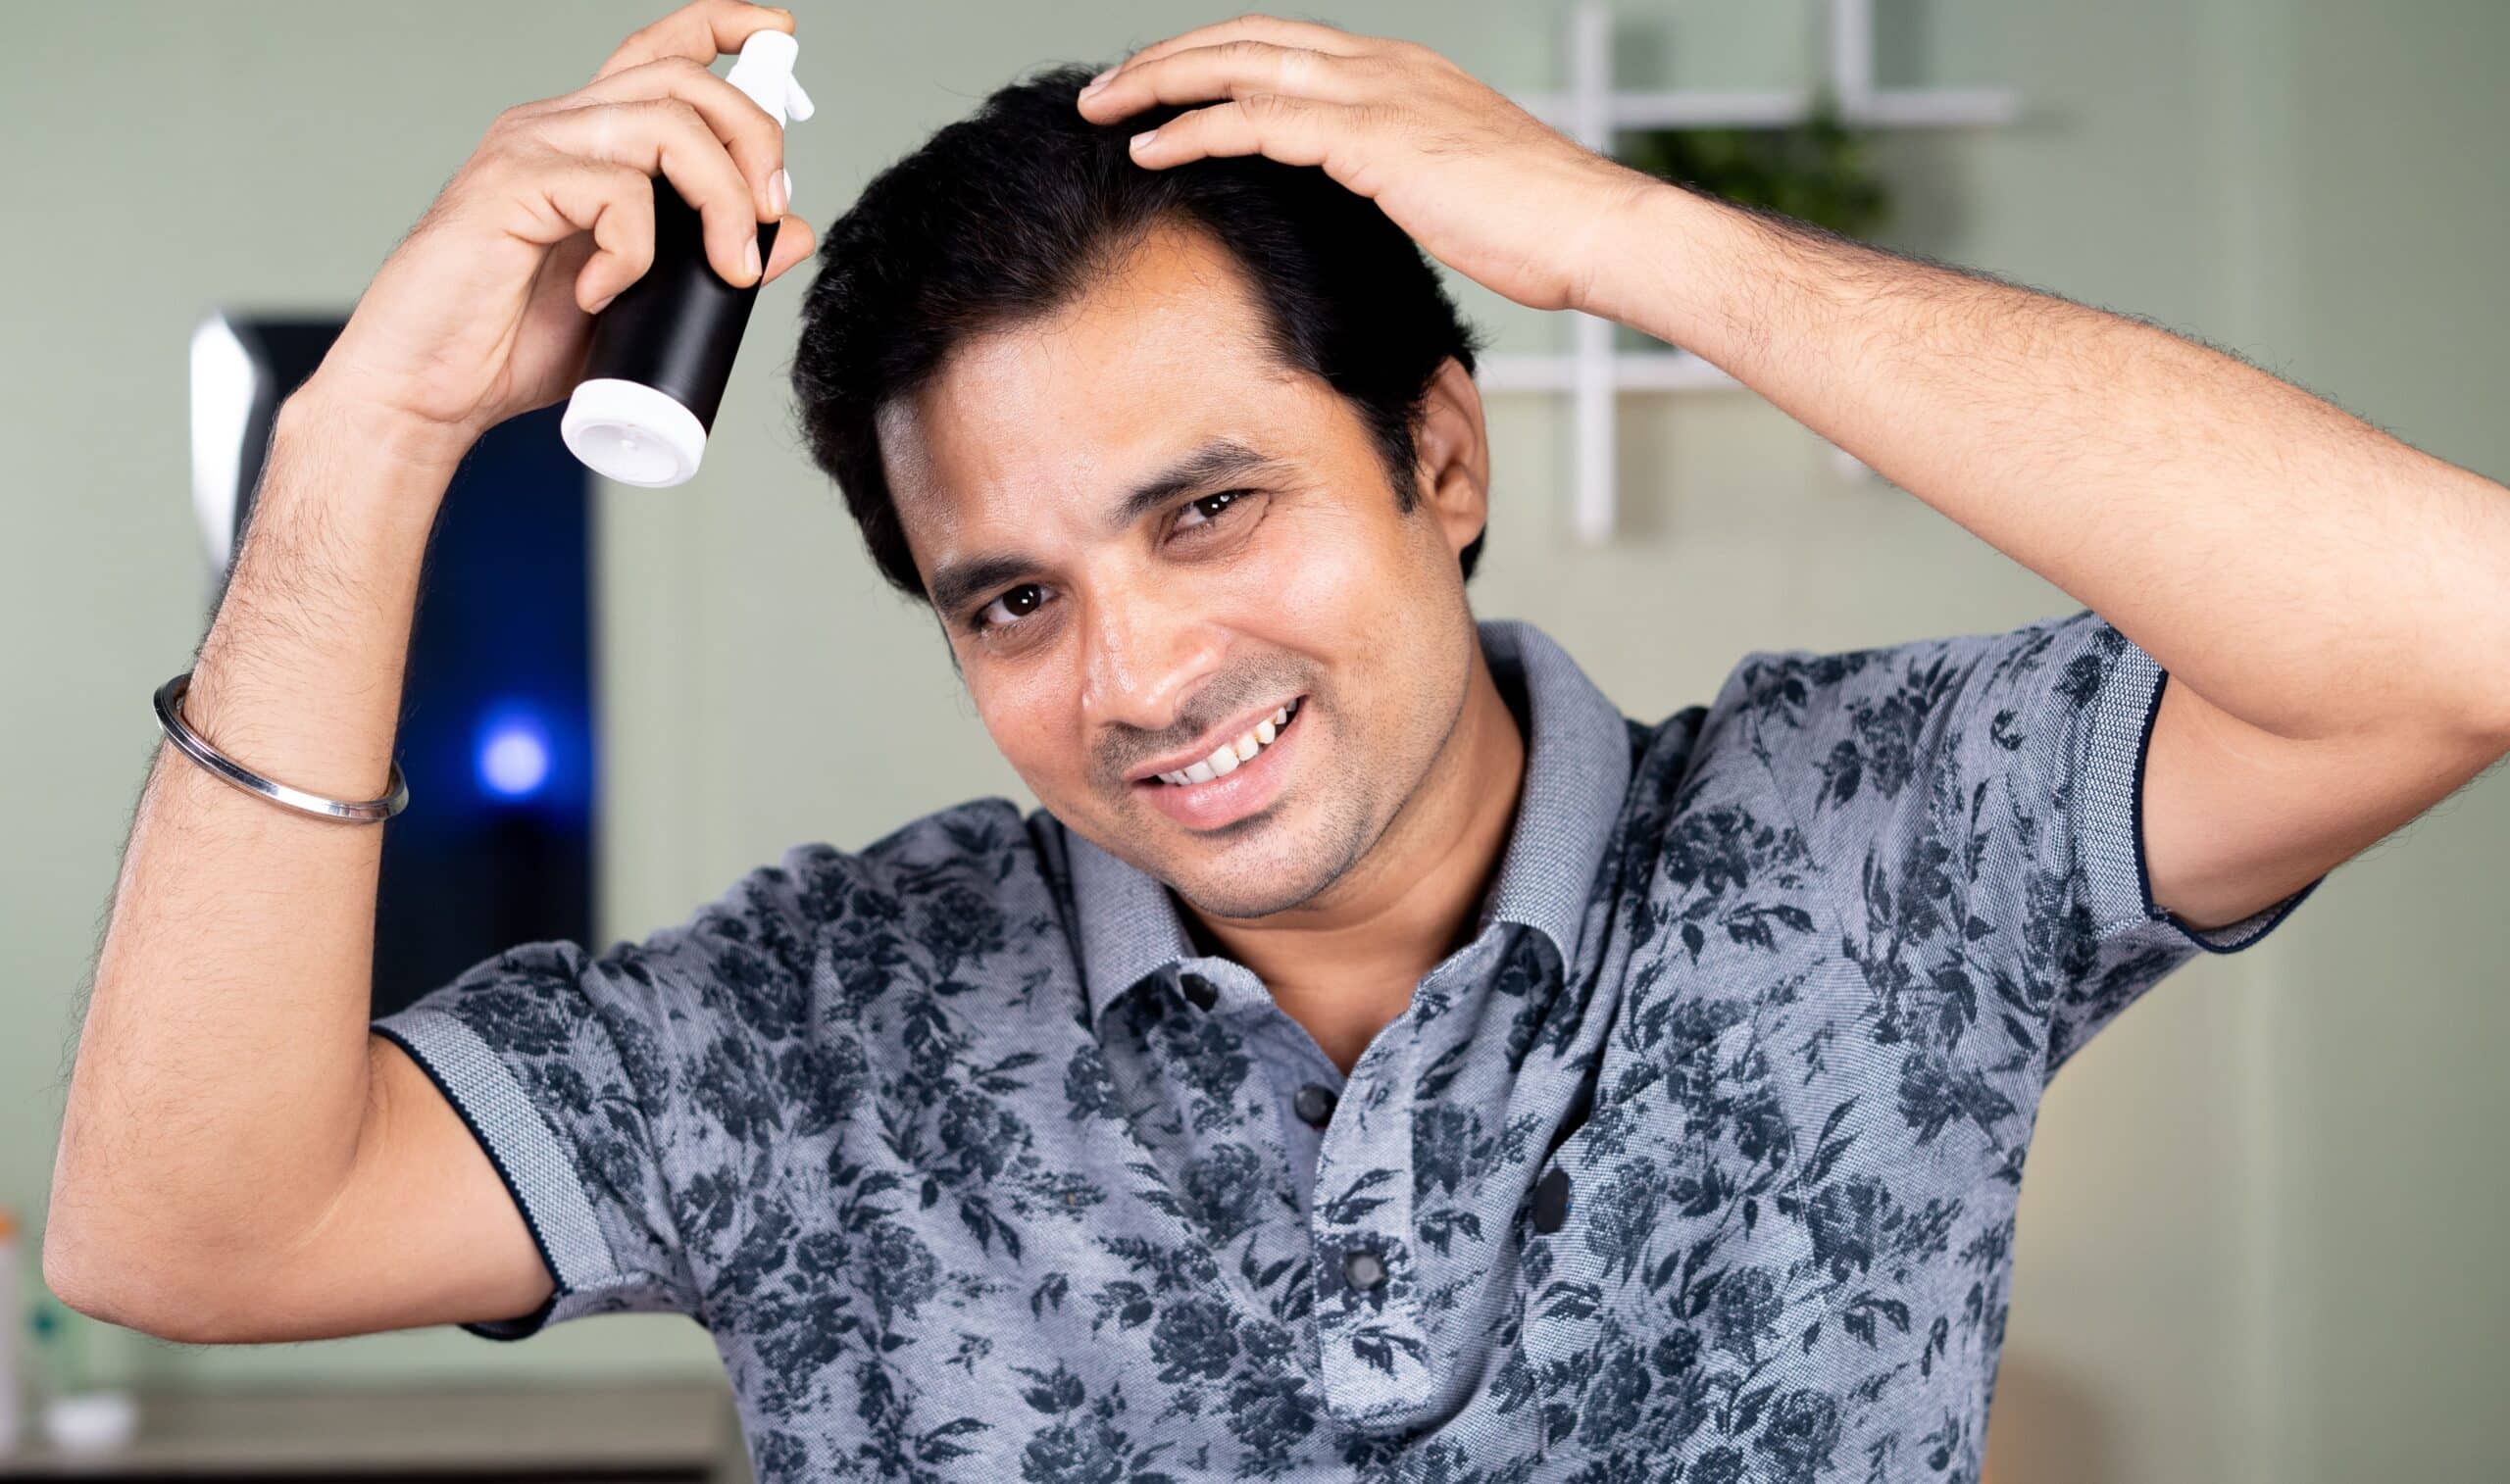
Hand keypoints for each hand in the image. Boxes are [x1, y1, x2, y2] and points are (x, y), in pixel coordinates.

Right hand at [305, 0, 817, 463]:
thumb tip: (793, 230)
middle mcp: (559, 127)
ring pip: (665, 124)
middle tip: (771, 215)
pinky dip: (635, 252)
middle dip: (753, 137)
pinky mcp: (508, 187)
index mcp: (589, 141)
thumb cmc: (512, 345)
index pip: (661, 51)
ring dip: (722, 198)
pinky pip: (616, 192)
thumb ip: (712, 261)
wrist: (427, 389)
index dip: (724, 27)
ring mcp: (530, 149)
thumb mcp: (644, 302)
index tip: (779, 34)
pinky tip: (605, 294)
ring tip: (728, 268)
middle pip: (682, 79)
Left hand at [1075, 13, 1660, 314]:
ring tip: (1104, 110)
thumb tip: (1363, 203)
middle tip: (1108, 88)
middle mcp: (1382, 64)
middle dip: (1168, 58)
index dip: (1216, 59)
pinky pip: (1257, 121)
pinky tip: (1150, 150)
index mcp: (1400, 70)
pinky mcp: (1368, 137)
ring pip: (1238, 66)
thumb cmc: (1538, 228)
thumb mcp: (1455, 186)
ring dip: (1160, 84)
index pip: (1284, 45)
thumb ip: (1400, 176)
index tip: (1164, 87)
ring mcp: (1375, 93)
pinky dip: (1194, 130)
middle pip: (1247, 39)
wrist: (1591, 229)